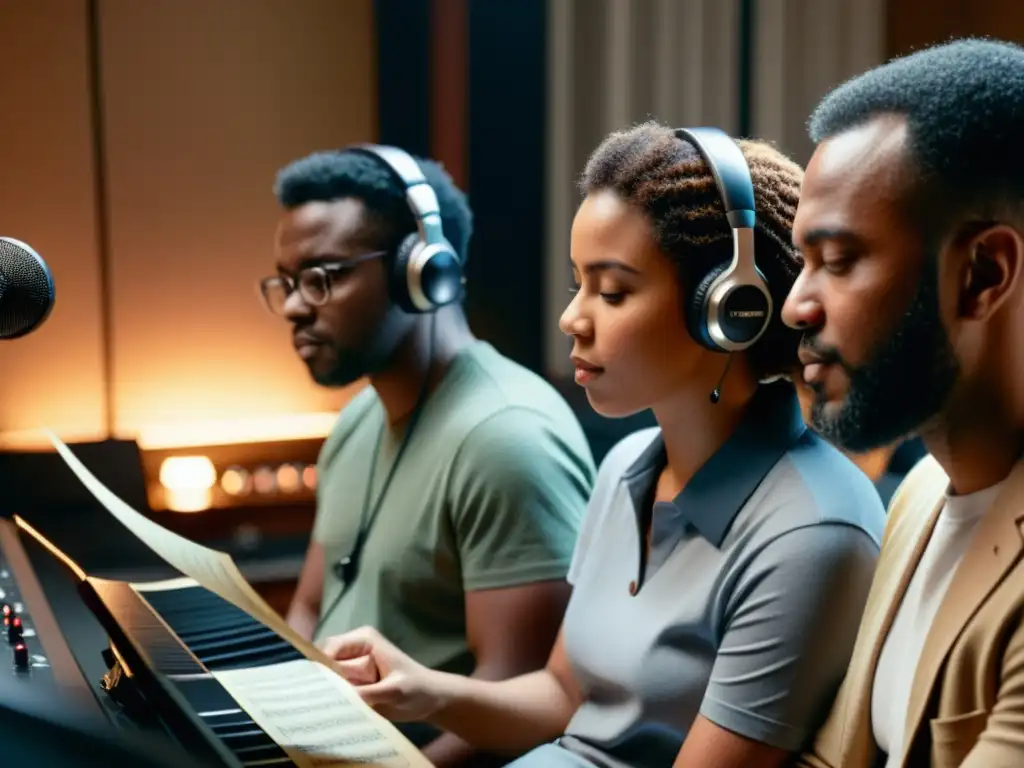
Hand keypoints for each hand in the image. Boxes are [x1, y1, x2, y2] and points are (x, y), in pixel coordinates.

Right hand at [318, 625, 445, 721]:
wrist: (429, 701)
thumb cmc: (417, 689)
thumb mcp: (393, 691)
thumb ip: (367, 693)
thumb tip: (337, 698)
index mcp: (364, 639)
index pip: (331, 647)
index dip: (319, 666)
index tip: (313, 688)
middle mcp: (353, 649)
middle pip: (323, 662)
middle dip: (318, 681)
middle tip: (313, 703)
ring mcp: (350, 667)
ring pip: (324, 678)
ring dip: (323, 693)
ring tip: (319, 710)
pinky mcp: (350, 683)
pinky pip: (331, 690)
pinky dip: (329, 701)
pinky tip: (327, 713)